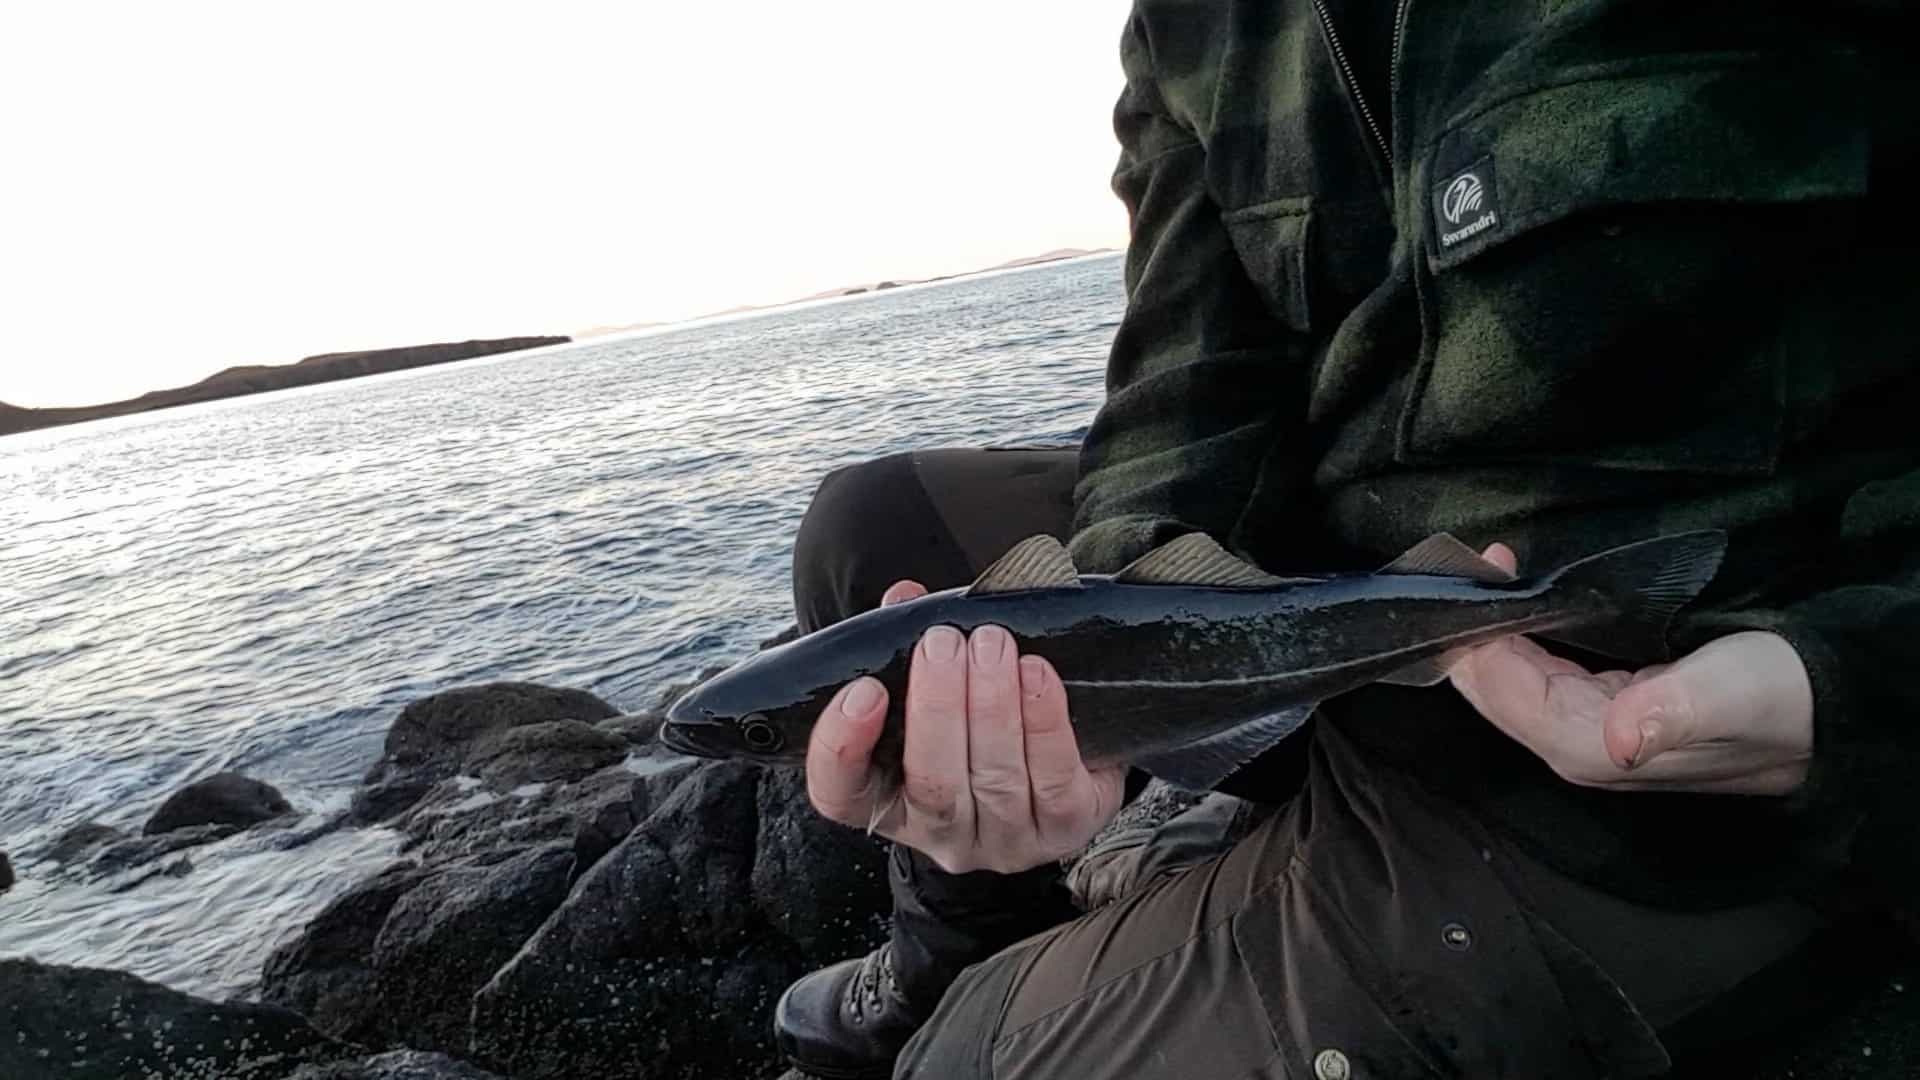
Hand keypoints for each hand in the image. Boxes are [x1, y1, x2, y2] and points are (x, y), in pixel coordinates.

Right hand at [805, 580, 1127, 872]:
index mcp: (886, 799)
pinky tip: (1037, 674)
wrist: (1058, 766)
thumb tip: (906, 597)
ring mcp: (1003, 840)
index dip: (842, 746)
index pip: (838, 792)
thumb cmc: (976, 721)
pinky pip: (1053, 782)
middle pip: (931, 783)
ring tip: (992, 644)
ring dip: (992, 704)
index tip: (864, 689)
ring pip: (994, 779)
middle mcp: (940, 832)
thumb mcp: (929, 688)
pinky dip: (1044, 723)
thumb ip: (908, 643)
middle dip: (936, 707)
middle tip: (942, 643)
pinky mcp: (1062, 830)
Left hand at [1447, 545, 1813, 795]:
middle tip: (1470, 564)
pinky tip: (1516, 604)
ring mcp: (1591, 732)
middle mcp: (1579, 747)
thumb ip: (1673, 713)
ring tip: (1484, 574)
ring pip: (1512, 683)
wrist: (1830, 714)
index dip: (1479, 637)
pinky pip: (1539, 676)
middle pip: (1494, 691)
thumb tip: (1620, 737)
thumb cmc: (1782, 698)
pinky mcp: (1608, 713)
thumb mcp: (1732, 693)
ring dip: (1492, 633)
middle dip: (1472, 632)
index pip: (1502, 694)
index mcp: (1592, 748)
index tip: (1477, 575)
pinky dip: (1520, 639)